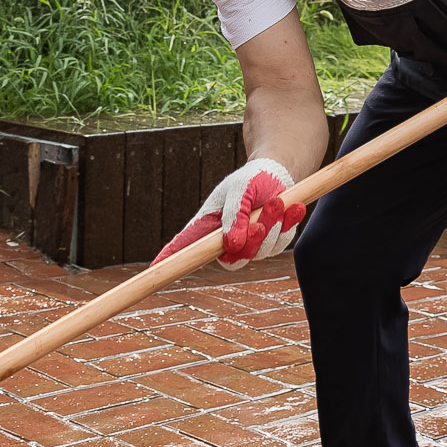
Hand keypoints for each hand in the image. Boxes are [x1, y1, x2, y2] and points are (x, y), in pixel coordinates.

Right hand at [153, 157, 304, 267]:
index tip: (155, 271)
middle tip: (260, 220)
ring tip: (277, 200)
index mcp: (207, 225)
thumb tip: (233, 246)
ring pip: (260, 252)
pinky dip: (286, 225)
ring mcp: (248, 245)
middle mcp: (225, 241)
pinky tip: (291, 208)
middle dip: (251, 240)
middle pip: (233, 260)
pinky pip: (279, 245)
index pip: (183, 246)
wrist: (279, 175)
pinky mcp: (269, 244)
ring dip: (272, 225)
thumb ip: (234, 215)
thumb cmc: (252, 178)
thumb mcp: (240, 189)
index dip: (169, 260)